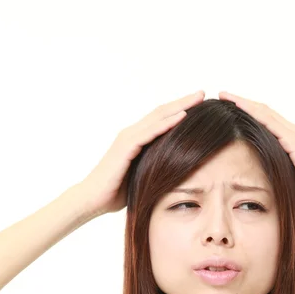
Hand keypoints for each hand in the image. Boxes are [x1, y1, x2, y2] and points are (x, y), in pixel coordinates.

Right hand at [79, 90, 204, 214]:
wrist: (91, 199)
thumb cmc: (115, 193)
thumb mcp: (142, 177)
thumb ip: (155, 169)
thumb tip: (176, 175)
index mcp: (135, 140)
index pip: (160, 119)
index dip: (179, 110)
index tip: (199, 105)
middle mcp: (131, 134)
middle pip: (161, 112)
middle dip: (183, 102)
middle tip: (203, 93)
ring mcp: (127, 139)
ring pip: (158, 117)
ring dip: (180, 107)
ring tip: (199, 99)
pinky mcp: (125, 148)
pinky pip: (149, 133)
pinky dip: (166, 124)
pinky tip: (183, 117)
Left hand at [218, 91, 294, 209]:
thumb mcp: (286, 177)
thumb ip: (273, 171)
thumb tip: (255, 179)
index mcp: (289, 139)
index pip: (265, 119)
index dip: (247, 111)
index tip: (228, 106)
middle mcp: (292, 131)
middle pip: (262, 110)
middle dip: (241, 101)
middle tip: (222, 94)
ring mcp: (293, 133)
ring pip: (264, 112)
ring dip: (243, 102)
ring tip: (225, 96)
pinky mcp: (294, 140)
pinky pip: (270, 122)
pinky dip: (254, 113)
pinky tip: (240, 107)